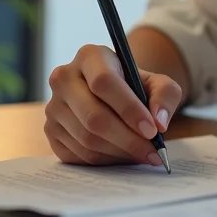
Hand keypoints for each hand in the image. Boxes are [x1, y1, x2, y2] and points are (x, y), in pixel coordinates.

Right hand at [44, 43, 182, 166]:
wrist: (112, 95)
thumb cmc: (134, 86)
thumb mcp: (157, 82)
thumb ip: (166, 95)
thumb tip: (159, 122)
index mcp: (89, 56)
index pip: (104, 82)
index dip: (129, 109)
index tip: (152, 130)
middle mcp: (64, 78)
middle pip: (93, 117)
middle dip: (128, 139)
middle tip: (152, 152)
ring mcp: (53, 106)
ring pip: (86, 139)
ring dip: (119, 152)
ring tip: (141, 154)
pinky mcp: (50, 131)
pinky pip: (78, 154)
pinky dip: (105, 160)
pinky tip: (122, 154)